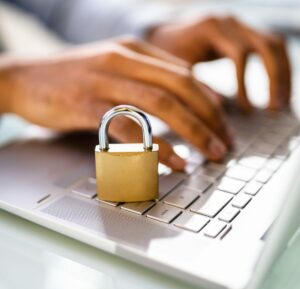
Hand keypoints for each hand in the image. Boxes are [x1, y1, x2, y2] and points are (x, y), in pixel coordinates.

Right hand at [0, 38, 232, 169]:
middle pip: (182, 87)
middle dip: (210, 118)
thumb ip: (146, 78)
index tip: (223, 125)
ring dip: (193, 131)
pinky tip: (174, 161)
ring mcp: (106, 81)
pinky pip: (131, 126)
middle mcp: (124, 60)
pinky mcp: (88, 104)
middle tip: (225, 144)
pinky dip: (156, 145)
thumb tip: (180, 99)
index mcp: (134, 50)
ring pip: (162, 104)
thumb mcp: (114, 67)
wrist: (24, 78)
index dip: (211, 101)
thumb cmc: (73, 78)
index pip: (186, 74)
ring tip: (211, 154)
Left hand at [148, 16, 290, 110]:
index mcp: (210, 28)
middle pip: (266, 46)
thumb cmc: (164, 54)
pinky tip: (274, 90)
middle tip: (274, 109)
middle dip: (274, 79)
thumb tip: (214, 114)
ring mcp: (238, 25)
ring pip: (274, 45)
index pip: (239, 55)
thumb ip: (191, 87)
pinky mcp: (242, 33)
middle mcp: (228, 22)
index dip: (245, 84)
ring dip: (282, 74)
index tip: (246, 110)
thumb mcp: (173, 70)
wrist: (164, 34)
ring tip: (280, 103)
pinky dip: (276, 68)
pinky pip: (269, 47)